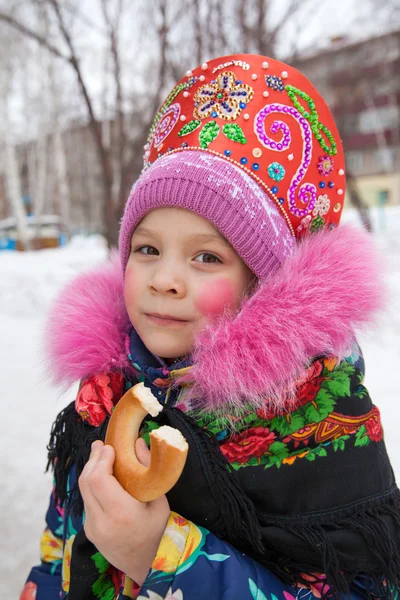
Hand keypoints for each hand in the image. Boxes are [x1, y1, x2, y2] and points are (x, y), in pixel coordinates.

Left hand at [78, 439, 169, 585]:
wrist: (146, 564)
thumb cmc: (158, 530)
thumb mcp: (160, 500)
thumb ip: (148, 470)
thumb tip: (138, 441)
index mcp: (121, 513)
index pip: (99, 479)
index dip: (101, 459)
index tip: (109, 446)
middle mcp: (102, 521)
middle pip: (86, 482)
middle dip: (93, 460)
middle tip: (100, 444)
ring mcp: (92, 527)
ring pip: (84, 491)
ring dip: (90, 470)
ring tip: (100, 455)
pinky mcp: (89, 530)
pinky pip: (87, 501)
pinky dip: (92, 484)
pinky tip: (102, 476)